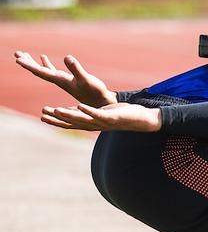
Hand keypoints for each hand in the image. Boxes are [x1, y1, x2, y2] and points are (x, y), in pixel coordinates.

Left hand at [14, 51, 117, 106]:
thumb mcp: (86, 80)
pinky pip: (52, 70)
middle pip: (38, 71)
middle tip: (16, 53)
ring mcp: (62, 80)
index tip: (18, 59)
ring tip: (23, 54)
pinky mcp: (68, 80)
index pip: (41, 72)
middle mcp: (58, 80)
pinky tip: (43, 57)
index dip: (29, 66)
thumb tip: (67, 57)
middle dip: (27, 62)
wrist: (101, 102)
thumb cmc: (95, 92)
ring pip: (43, 70)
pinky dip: (46, 63)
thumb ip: (76, 69)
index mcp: (60, 80)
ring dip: (33, 62)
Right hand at [41, 102, 161, 132]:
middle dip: (57, 118)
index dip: (56, 121)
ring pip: (83, 120)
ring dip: (69, 115)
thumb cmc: (121, 115)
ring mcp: (103, 123)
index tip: (42, 115)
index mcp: (91, 123)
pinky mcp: (112, 118)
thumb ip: (88, 113)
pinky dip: (88, 110)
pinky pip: (98, 115)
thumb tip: (76, 110)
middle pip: (72, 123)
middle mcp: (94, 125)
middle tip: (43, 113)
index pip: (70, 124)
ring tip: (56, 109)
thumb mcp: (101, 113)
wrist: (142, 120)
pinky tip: (79, 105)